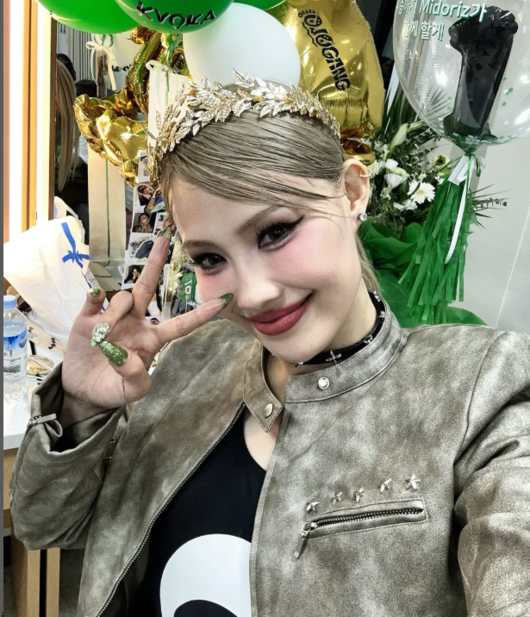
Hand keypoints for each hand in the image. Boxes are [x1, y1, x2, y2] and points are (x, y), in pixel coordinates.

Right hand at [61, 234, 229, 419]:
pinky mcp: (88, 318)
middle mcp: (136, 322)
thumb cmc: (114, 389)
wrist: (83, 392)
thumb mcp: (131, 391)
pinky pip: (94, 299)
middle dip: (155, 265)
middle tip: (163, 240)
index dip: (200, 315)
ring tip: (102, 339)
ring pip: (122, 299)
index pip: (180, 325)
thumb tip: (127, 357)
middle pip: (147, 288)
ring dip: (115, 314)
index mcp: (152, 339)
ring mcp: (112, 317)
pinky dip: (94, 296)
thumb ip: (135, 377)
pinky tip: (95, 296)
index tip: (222, 302)